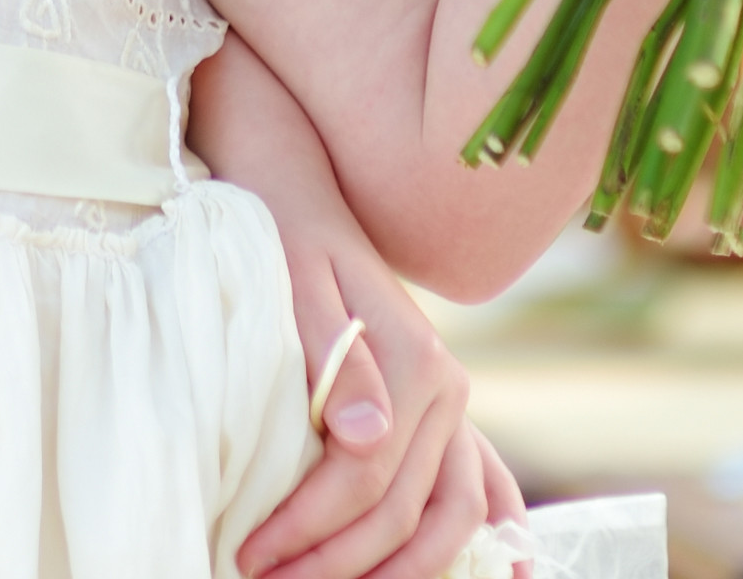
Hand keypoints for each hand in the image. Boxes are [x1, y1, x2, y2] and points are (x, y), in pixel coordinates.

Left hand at [234, 205, 524, 578]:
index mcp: (417, 362)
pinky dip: (490, 539)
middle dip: (339, 562)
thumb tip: (363, 438)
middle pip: (406, 510)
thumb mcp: (298, 287)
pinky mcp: (445, 414)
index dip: (308, 526)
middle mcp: (450, 390)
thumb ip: (334, 361)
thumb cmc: (288, 243)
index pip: (364, 477)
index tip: (252, 554)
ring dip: (401, 570)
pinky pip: (482, 488)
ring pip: (450, 516)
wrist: (302, 201)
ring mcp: (454, 406)